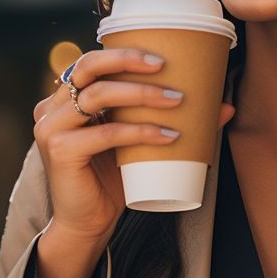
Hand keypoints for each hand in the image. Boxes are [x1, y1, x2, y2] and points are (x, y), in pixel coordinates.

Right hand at [32, 48, 233, 246]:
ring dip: (142, 94)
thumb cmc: (112, 181)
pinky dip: (140, 131)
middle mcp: (51, 108)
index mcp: (64, 100)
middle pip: (88, 68)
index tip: (161, 57)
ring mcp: (51, 128)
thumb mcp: (139, 144)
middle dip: (127, 61)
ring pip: (99, 96)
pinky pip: (106, 132)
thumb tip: (225, 107)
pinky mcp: (61, 151)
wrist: (87, 224)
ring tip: (176, 101)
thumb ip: (172, 120)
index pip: (90, 63)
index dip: (121, 53)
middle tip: (164, 67)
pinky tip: (168, 135)